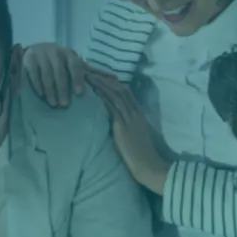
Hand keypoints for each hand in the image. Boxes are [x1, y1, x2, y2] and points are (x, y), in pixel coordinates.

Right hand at [21, 44, 93, 106]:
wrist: (35, 48)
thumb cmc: (56, 60)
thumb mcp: (67, 61)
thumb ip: (77, 71)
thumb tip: (92, 85)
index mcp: (68, 54)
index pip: (74, 66)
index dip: (77, 79)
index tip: (79, 94)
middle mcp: (55, 52)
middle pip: (60, 72)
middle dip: (62, 89)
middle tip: (64, 104)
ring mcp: (41, 54)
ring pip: (47, 74)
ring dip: (50, 90)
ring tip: (53, 103)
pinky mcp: (29, 58)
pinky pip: (34, 73)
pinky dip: (37, 84)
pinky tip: (41, 94)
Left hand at [85, 69, 169, 195]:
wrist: (147, 164)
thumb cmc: (138, 153)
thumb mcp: (131, 133)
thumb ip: (123, 123)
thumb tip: (109, 116)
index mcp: (138, 113)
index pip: (125, 92)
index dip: (112, 82)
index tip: (99, 76)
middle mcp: (135, 112)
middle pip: (120, 89)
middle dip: (105, 79)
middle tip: (91, 72)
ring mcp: (130, 118)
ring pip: (116, 94)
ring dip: (102, 84)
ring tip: (89, 77)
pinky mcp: (123, 126)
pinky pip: (113, 107)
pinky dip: (104, 97)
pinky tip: (95, 91)